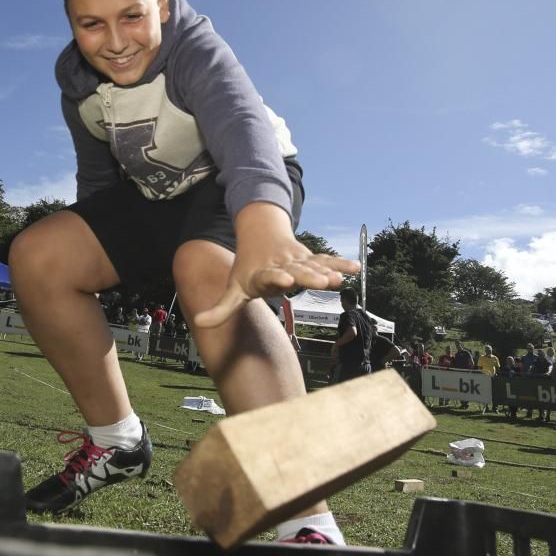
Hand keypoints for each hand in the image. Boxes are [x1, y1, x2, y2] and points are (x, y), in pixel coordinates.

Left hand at [194, 202, 359, 327]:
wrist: (260, 232)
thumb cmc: (248, 268)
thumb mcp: (234, 288)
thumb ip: (221, 308)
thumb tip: (199, 323)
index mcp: (261, 274)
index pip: (268, 277)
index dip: (276, 279)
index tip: (284, 280)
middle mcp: (281, 265)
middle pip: (295, 270)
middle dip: (308, 276)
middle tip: (321, 282)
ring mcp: (297, 260)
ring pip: (313, 265)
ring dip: (326, 270)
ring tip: (338, 279)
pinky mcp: (310, 258)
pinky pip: (326, 260)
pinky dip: (340, 263)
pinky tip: (356, 268)